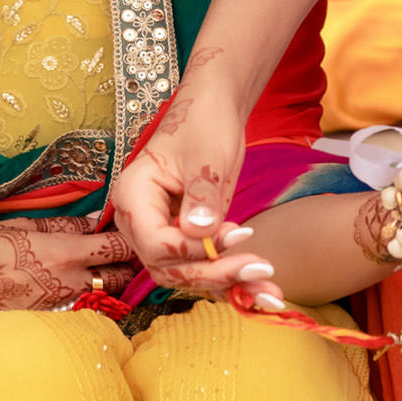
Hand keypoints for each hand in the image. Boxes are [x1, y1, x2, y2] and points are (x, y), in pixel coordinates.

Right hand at [0, 220, 136, 311]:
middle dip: (127, 263)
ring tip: (102, 266)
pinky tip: (77, 285)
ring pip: (104, 296)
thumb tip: (96, 218)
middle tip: (122, 248)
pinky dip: (88, 297)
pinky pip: (81, 308)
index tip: (130, 226)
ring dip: (109, 281)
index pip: (117, 246)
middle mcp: (69, 282)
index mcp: (64, 251)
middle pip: (120, 277)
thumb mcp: (24, 224)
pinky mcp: (49, 321)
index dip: (129, 236)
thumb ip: (64, 224)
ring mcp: (60, 306)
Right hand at [113, 70, 274, 300]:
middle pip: (169, 267)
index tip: (237, 238)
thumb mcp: (206, 157)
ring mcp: (160, 232)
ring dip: (226, 283)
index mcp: (132, 197)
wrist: (213, 110)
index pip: (156, 243)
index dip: (194, 251)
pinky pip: (201, 266)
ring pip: (186, 274)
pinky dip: (230, 279)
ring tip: (269, 288)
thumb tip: (200, 233)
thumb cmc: (204, 123)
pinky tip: (260, 290)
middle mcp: (140, 221)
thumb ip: (201, 195)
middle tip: (259, 268)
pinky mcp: (183, 239)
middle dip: (214, 273)